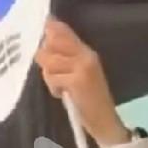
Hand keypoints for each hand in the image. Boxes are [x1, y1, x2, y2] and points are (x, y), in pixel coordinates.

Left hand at [35, 18, 128, 147]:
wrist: (105, 122)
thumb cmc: (89, 101)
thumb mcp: (78, 75)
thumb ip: (65, 58)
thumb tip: (44, 43)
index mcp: (87, 52)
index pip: (65, 32)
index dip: (50, 27)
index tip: (42, 25)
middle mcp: (86, 55)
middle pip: (52, 42)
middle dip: (45, 56)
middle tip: (52, 72)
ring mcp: (82, 67)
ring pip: (49, 60)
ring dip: (48, 75)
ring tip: (58, 86)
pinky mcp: (77, 81)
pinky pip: (52, 77)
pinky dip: (53, 86)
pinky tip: (61, 94)